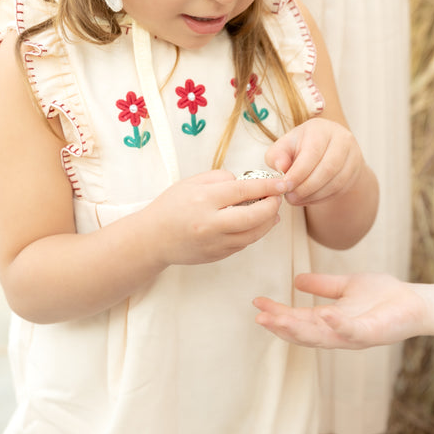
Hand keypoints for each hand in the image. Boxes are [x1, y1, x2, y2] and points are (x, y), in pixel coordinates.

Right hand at [150, 169, 285, 265]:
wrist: (152, 239)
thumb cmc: (170, 207)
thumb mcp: (191, 182)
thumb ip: (219, 178)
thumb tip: (244, 183)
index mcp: (204, 200)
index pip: (243, 191)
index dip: (266, 186)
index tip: (281, 182)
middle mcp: (211, 224)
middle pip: (254, 217)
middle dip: (271, 206)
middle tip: (278, 197)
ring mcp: (215, 243)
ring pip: (253, 234)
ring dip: (268, 222)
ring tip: (272, 211)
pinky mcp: (217, 255)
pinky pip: (243, 243)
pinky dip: (254, 233)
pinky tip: (257, 223)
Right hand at [254, 271, 429, 348]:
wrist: (416, 302)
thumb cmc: (384, 295)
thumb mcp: (347, 286)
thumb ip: (323, 286)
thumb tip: (296, 280)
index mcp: (329, 320)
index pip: (297, 319)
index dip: (277, 312)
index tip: (256, 302)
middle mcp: (337, 332)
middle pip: (303, 333)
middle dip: (280, 326)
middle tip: (258, 317)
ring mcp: (353, 335)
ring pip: (320, 337)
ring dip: (298, 330)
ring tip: (277, 319)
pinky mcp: (372, 333)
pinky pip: (352, 331)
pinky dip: (337, 325)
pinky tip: (324, 314)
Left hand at [265, 118, 364, 206]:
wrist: (325, 150)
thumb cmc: (301, 147)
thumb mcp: (284, 146)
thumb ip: (277, 155)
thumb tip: (280, 168)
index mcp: (321, 129)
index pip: (312, 153)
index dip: (298, 173)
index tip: (284, 186)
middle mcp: (341, 139)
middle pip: (327, 169)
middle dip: (305, 187)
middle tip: (290, 196)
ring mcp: (352, 155)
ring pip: (335, 182)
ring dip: (313, 195)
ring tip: (296, 199)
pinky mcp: (355, 171)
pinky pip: (340, 189)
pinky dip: (321, 198)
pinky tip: (308, 199)